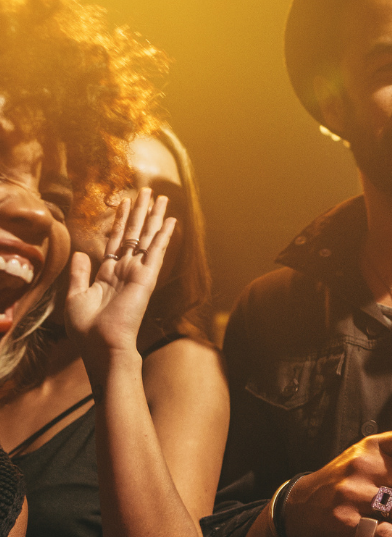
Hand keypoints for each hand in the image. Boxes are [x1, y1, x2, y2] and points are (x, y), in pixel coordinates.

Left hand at [66, 188, 175, 372]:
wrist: (102, 346)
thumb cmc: (87, 330)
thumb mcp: (75, 297)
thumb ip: (79, 274)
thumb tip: (80, 253)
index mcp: (108, 274)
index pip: (116, 241)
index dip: (119, 220)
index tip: (124, 201)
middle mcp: (125, 270)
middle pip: (134, 234)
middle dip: (140, 212)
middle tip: (147, 191)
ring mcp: (138, 272)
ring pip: (147, 237)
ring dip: (153, 216)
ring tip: (160, 196)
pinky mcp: (147, 277)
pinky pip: (156, 251)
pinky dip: (164, 235)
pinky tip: (171, 220)